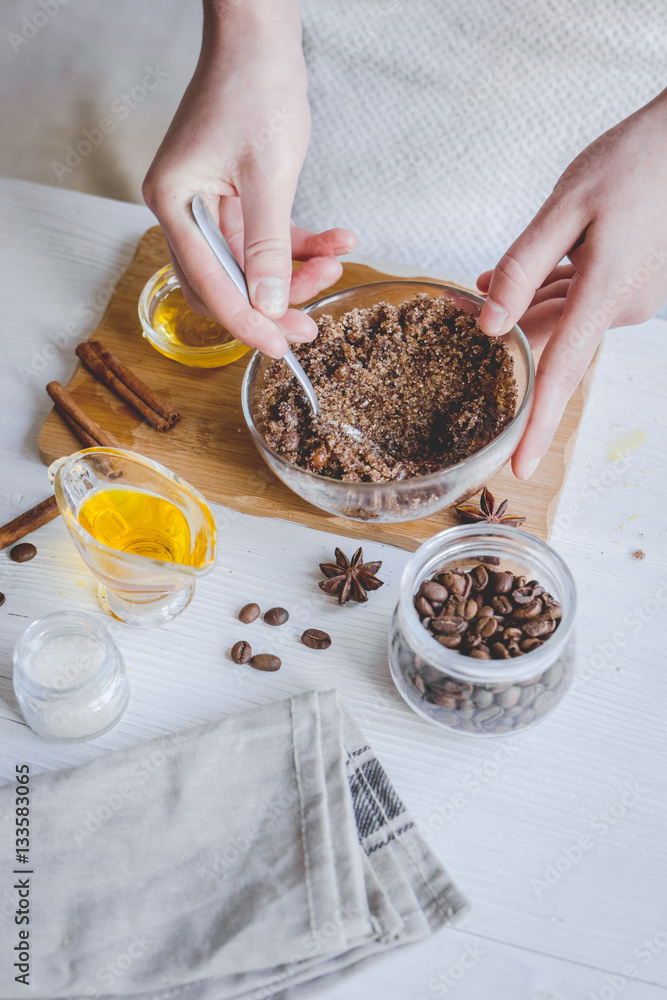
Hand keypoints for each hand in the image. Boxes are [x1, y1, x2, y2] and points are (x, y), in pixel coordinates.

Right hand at [143, 2, 356, 357]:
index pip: (209, 283)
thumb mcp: (268, 175)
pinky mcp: (235, 197)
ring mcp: (208, 204)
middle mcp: (184, 208)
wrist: (261, 36)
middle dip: (273, 303)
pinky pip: (267, 237)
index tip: (278, 348)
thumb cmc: (255, 88)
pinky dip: (300, 243)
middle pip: (227, 281)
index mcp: (175, 203)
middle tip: (311, 325)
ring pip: (252, 264)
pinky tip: (337, 241)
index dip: (246, 322)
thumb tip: (269, 305)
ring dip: (295, 271)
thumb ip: (269, 247)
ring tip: (335, 265)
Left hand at [477, 88, 666, 478]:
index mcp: (606, 291)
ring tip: (483, 286)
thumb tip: (490, 324)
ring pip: (563, 318)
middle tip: (463, 313)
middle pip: (552, 340)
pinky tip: (519, 278)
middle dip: (509, 339)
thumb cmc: (631, 163)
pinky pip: (579, 300)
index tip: (520, 468)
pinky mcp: (631, 284)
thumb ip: (524, 266)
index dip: (538, 425)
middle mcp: (622, 306)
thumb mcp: (567, 205)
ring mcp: (631, 298)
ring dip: (526, 309)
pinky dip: (549, 292)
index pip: (562, 373)